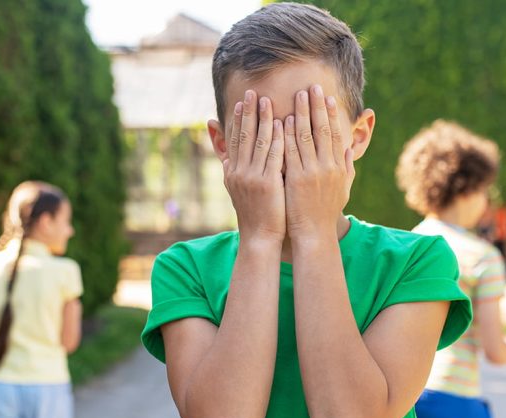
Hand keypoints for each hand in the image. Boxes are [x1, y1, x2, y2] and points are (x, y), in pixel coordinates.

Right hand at [225, 90, 285, 244]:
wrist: (259, 237)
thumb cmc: (253, 213)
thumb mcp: (235, 188)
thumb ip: (230, 166)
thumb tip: (222, 153)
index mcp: (232, 172)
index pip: (235, 140)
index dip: (238, 119)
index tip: (242, 101)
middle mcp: (239, 172)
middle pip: (244, 136)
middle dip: (248, 112)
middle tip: (253, 92)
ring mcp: (253, 177)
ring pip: (258, 141)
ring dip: (263, 119)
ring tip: (268, 100)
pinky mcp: (268, 183)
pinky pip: (273, 155)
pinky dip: (277, 138)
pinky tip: (283, 123)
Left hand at [283, 85, 353, 242]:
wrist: (314, 234)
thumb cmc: (326, 212)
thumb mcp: (343, 189)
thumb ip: (347, 168)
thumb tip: (351, 150)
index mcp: (339, 167)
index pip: (336, 134)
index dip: (332, 114)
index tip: (328, 97)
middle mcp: (328, 167)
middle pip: (323, 130)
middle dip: (318, 107)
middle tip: (312, 87)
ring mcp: (312, 172)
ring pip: (307, 137)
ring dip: (302, 114)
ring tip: (298, 96)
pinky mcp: (297, 179)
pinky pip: (291, 152)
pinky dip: (288, 135)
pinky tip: (284, 120)